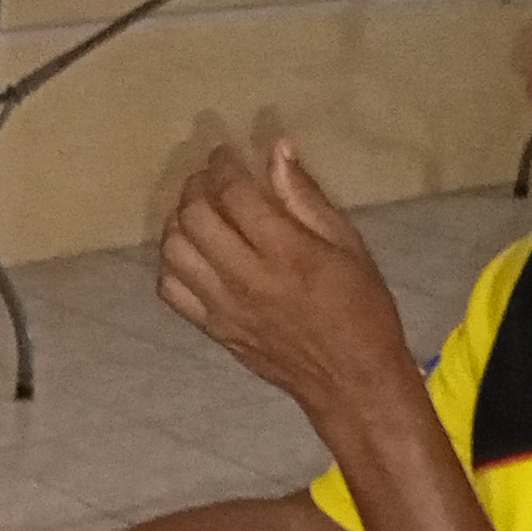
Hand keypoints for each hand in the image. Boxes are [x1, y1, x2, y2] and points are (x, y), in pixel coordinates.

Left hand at [156, 140, 413, 418]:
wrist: (351, 381)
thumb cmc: (361, 307)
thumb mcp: (347, 244)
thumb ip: (305, 197)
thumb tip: (277, 149)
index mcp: (287, 252)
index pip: (234, 194)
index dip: (223, 165)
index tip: (225, 153)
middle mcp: (247, 277)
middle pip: (195, 217)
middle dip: (196, 186)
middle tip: (209, 177)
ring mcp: (223, 306)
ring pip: (174, 250)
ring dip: (178, 220)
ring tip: (198, 209)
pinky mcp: (213, 328)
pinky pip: (170, 289)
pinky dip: (171, 261)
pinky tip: (190, 251)